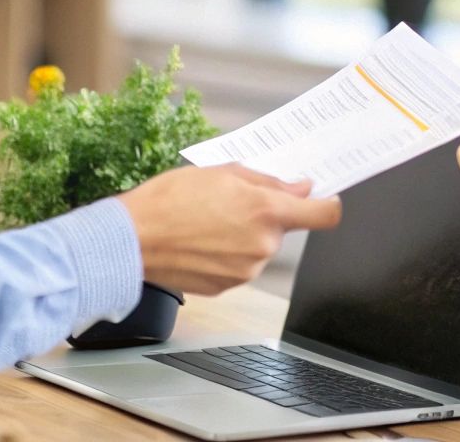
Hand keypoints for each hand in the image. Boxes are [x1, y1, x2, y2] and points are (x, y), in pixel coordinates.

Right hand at [117, 164, 341, 294]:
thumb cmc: (169, 200)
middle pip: (282, 229)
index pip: (324, 215)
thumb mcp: (221, 172)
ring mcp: (246, 270)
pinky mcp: (228, 287)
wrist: (131, 240)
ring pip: (259, 248)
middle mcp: (262, 245)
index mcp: (266, 211)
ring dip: (243, 236)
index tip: (325, 200)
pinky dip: (227, 255)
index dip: (328, 205)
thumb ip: (268, 181)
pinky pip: (239, 266)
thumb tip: (299, 186)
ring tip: (207, 223)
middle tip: (230, 203)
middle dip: (264, 217)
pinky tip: (200, 242)